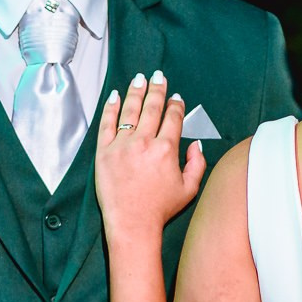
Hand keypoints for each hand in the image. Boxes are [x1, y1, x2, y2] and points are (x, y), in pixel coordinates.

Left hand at [96, 71, 206, 238]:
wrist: (132, 225)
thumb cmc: (160, 210)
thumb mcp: (189, 189)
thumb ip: (197, 164)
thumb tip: (195, 145)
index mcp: (166, 150)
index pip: (173, 118)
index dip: (176, 105)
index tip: (176, 98)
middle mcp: (144, 143)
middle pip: (152, 107)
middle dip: (157, 88)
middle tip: (158, 76)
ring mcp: (122, 146)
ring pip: (130, 110)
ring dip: (136, 91)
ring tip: (139, 79)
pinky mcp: (104, 152)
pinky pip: (107, 124)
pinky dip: (111, 108)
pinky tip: (115, 96)